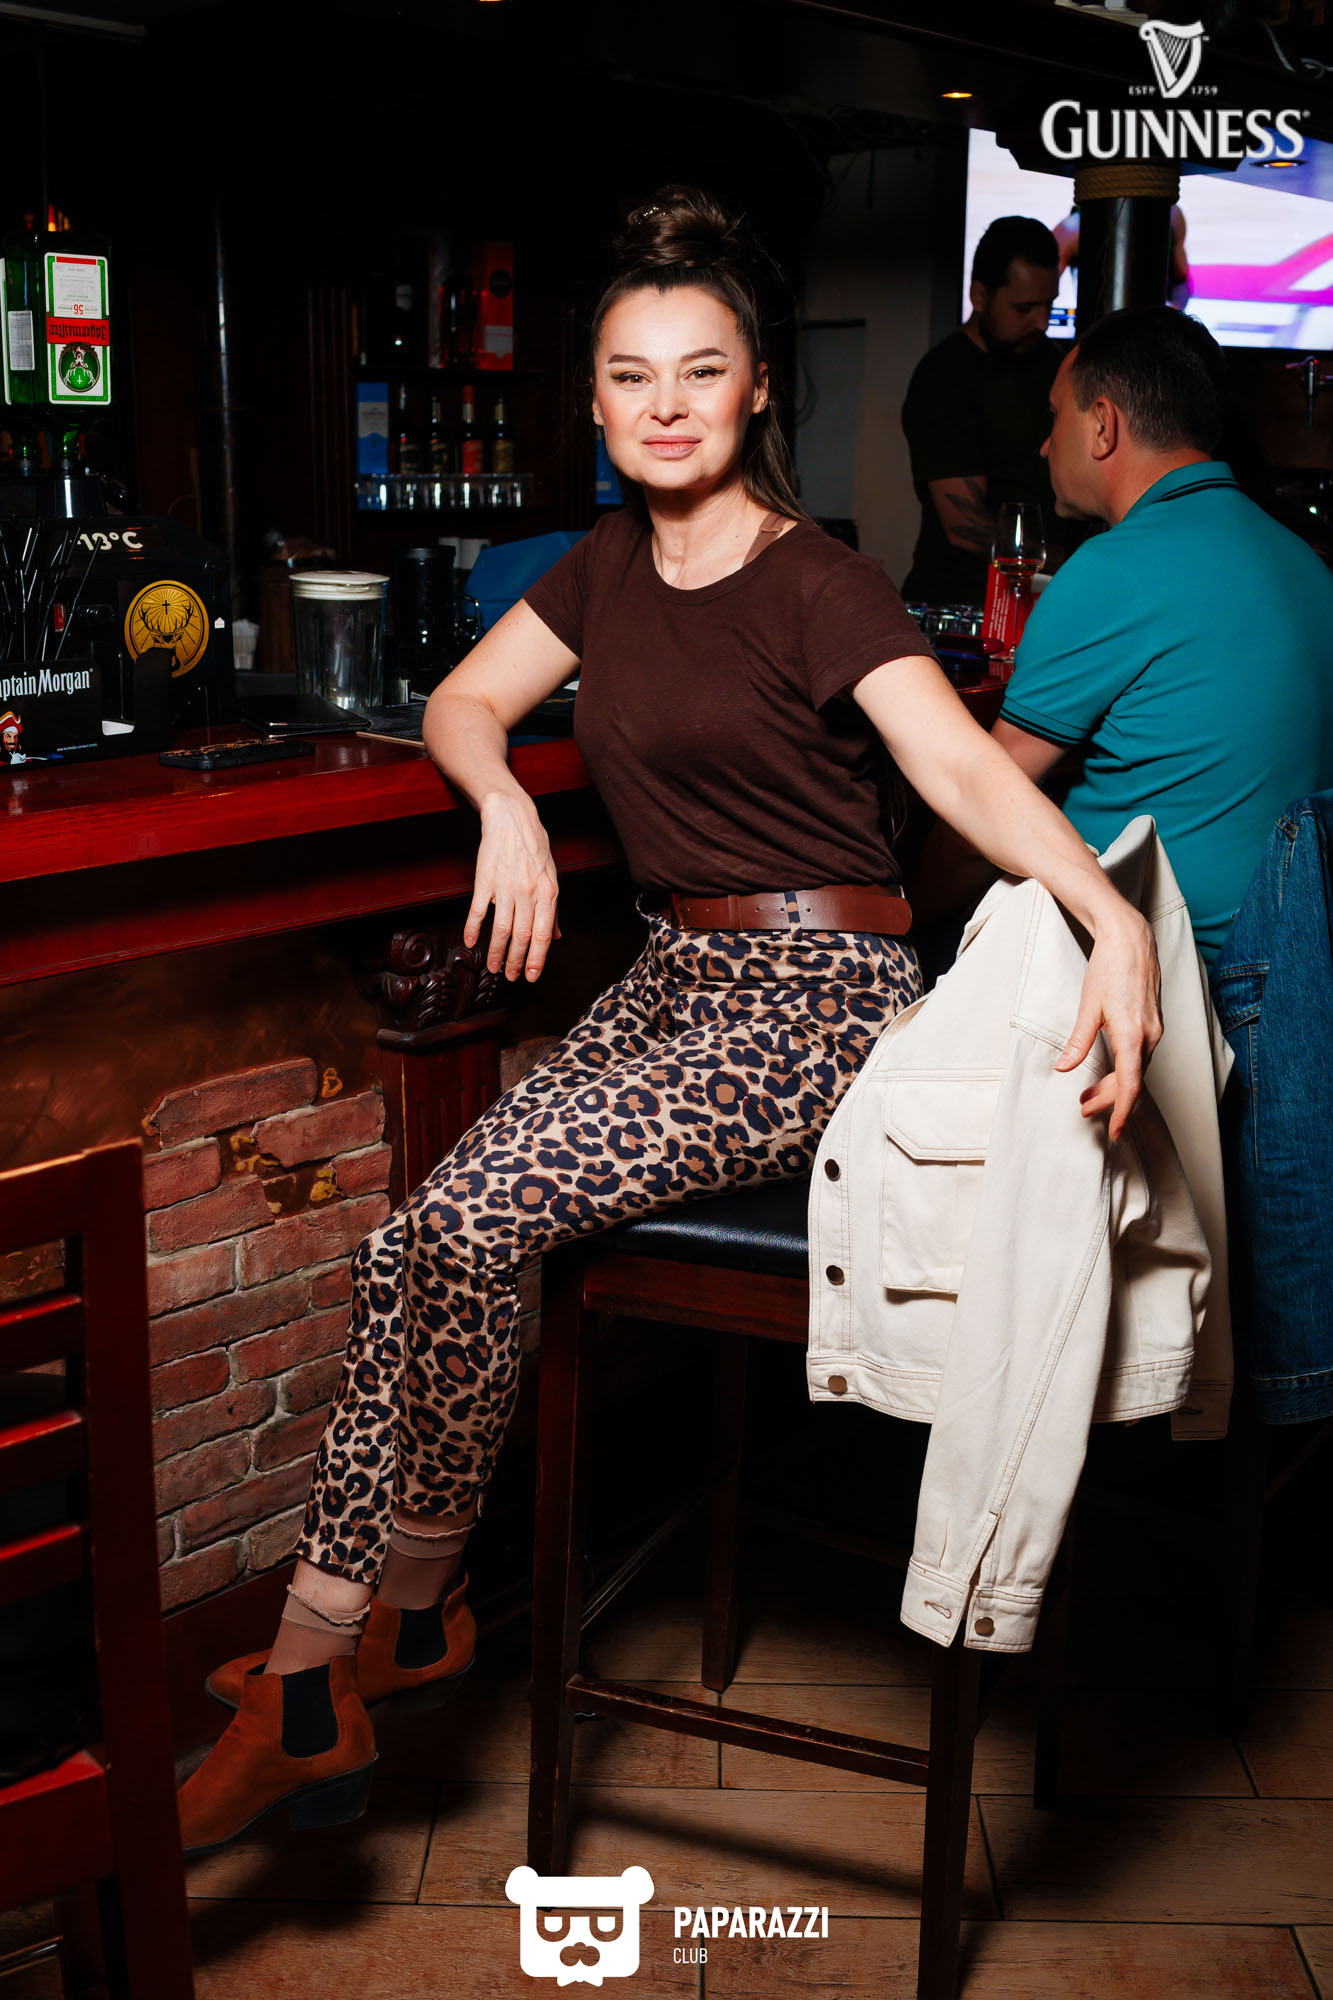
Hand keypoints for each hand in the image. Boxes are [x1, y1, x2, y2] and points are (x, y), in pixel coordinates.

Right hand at [465, 791, 560, 982]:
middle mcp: (528, 893)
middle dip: (517, 962)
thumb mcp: (551, 877)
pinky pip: (478, 911)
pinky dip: (473, 930)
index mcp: (548, 893)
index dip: (537, 959)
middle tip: (512, 977)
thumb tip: (557, 937)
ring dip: (496, 952)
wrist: (512, 818)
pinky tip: (471, 943)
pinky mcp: (485, 880)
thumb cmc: (534, 848)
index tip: (532, 976)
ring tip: (493, 968)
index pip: (543, 934)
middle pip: (522, 936)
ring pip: (501, 929)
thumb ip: (553, 910)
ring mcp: (505, 887)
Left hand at [1053, 908, 1161, 1143]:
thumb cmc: (1109, 967)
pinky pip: (1141, 1056)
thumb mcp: (1088, 1006)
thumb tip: (1064, 1068)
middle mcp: (1150, 1035)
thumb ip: (1078, 1041)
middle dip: (1109, 1100)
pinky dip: (1124, 1069)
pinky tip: (1108, 1072)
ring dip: (1115, 1085)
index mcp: (1134, 1034)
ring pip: (1137, 1069)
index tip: (1112, 1130)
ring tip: (1088, 1094)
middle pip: (1133, 1081)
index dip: (1121, 1111)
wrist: (1130, 938)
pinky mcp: (1154, 1023)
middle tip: (1084, 1109)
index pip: (1131, 1085)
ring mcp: (1155, 1029)